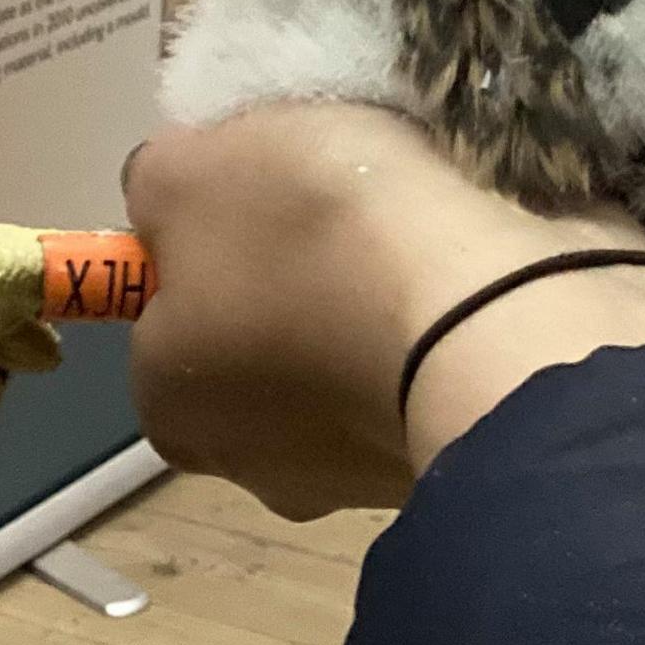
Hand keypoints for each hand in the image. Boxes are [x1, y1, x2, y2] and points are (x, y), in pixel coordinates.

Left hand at [123, 105, 644, 518]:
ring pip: (357, 365)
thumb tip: (171, 202)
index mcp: (175, 408)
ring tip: (422, 231)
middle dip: (300, 287)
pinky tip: (470, 270)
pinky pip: (439, 368)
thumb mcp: (189, 169)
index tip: (263, 197)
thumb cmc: (315, 240)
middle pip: (263, 349)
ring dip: (382, 310)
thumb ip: (156, 186)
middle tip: (342, 211)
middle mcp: (259, 469)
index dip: (207, 246)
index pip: (168, 322)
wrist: (488, 308)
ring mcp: (368, 475)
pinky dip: (450, 323)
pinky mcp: (465, 447)